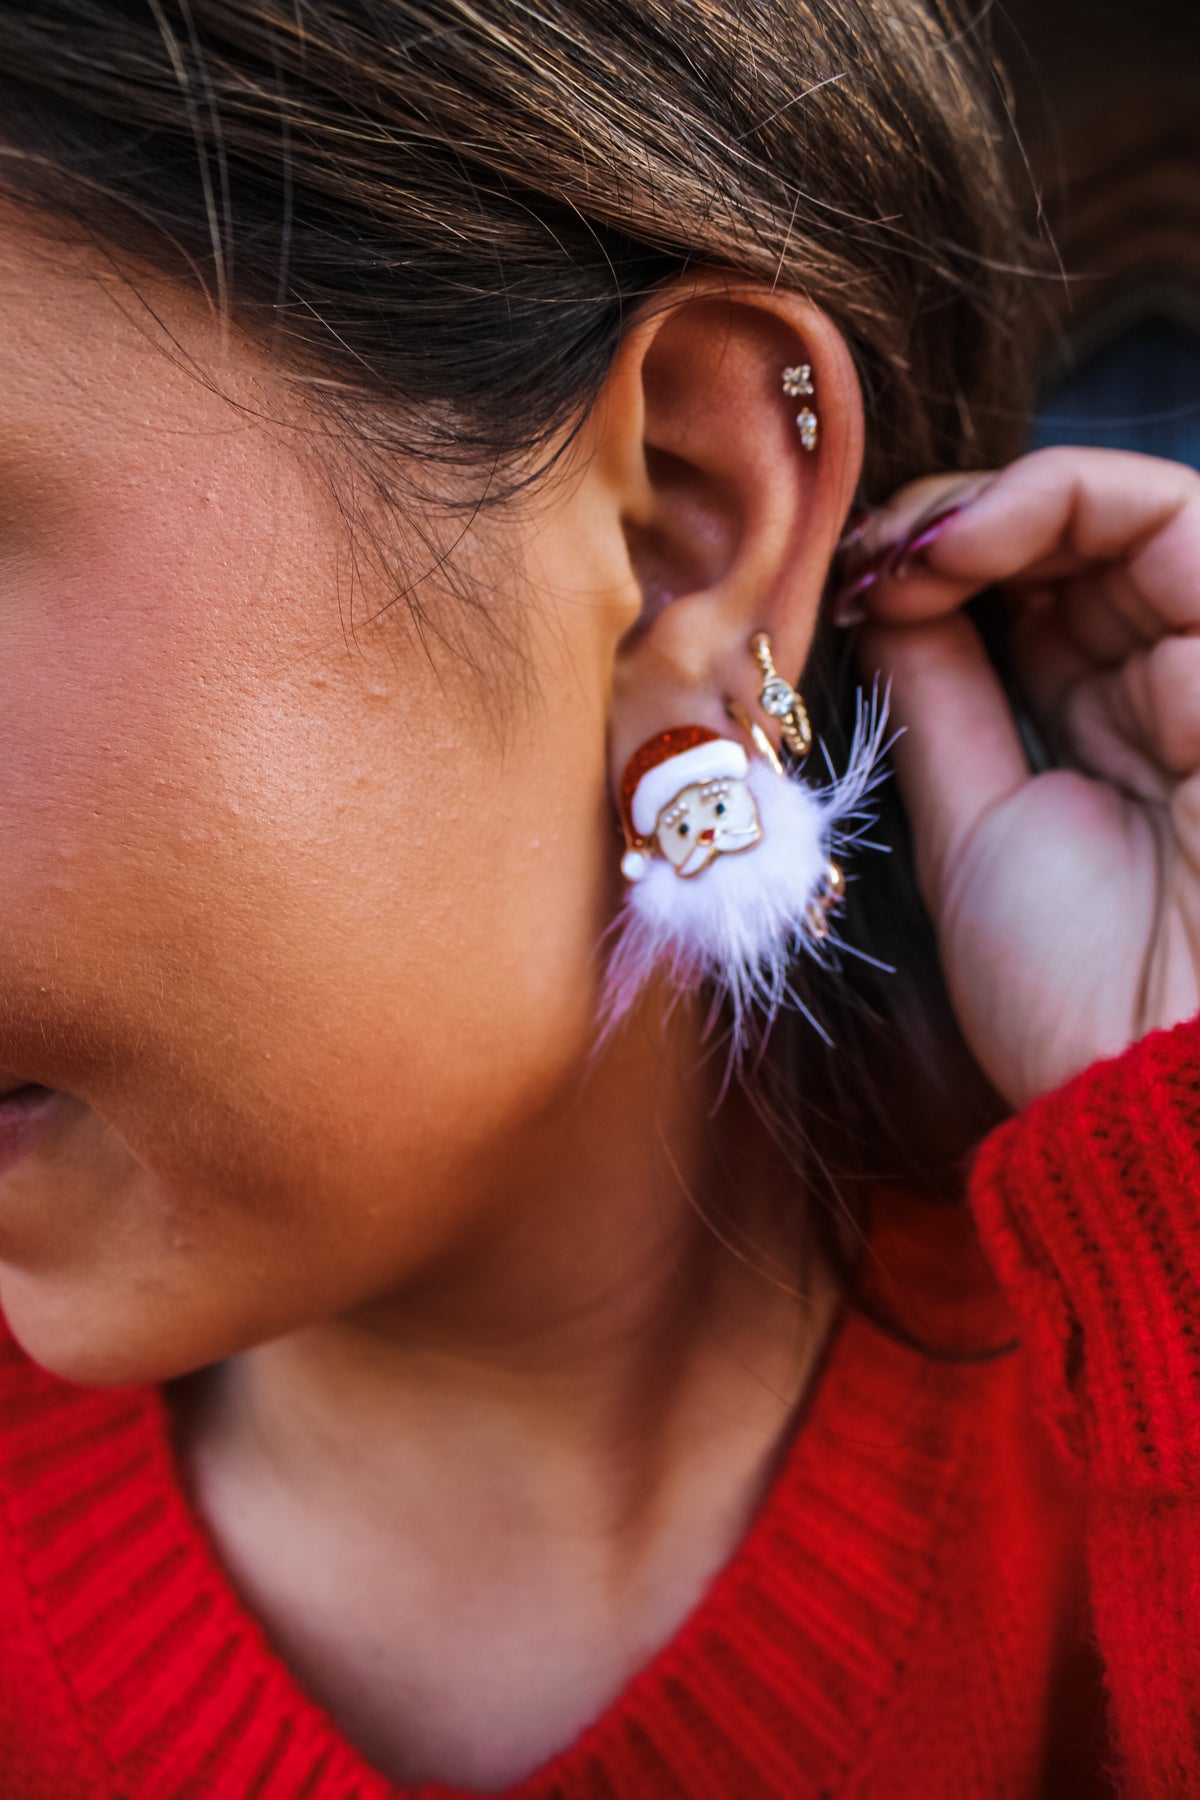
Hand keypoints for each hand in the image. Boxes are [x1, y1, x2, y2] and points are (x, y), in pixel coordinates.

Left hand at [841, 447, 1199, 1108]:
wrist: (1154, 1077)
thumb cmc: (1073, 988)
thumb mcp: (974, 826)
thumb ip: (943, 701)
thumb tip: (883, 599)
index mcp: (1119, 729)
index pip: (1038, 595)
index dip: (942, 568)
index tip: (845, 590)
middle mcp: (1176, 680)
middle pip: (1075, 538)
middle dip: (953, 522)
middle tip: (861, 554)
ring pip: (1127, 506)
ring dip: (993, 500)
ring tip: (899, 547)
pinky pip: (1170, 519)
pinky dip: (1054, 499)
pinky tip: (956, 543)